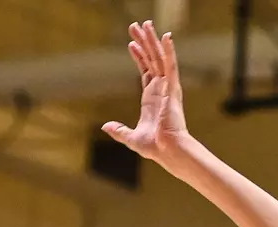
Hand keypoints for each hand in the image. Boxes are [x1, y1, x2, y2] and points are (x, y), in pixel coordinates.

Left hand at [101, 22, 190, 169]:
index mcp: (151, 99)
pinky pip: (170, 65)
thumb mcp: (131, 138)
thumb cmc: (156, 147)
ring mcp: (167, 87)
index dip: (139, 57)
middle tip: (137, 25)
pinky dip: (169, 50)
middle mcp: (160, 89)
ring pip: (159, 57)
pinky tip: (166, 36)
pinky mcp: (172, 88)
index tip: (132, 43)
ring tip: (146, 24)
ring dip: (153, 40)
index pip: (145, 71)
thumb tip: (105, 127)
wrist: (168, 151)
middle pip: (152, 59)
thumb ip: (119, 131)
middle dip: (144, 42)